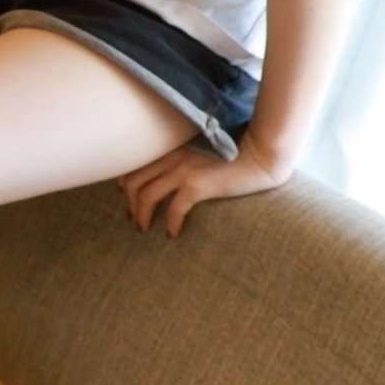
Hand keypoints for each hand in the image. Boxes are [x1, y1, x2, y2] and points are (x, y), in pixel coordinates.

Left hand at [117, 135, 292, 237]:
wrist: (260, 157)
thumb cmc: (232, 158)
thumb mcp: (198, 155)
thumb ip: (180, 161)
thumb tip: (165, 180)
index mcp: (170, 150)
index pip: (134, 167)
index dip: (125, 187)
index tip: (128, 201)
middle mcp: (171, 158)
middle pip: (133, 183)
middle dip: (129, 204)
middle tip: (134, 220)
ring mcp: (183, 171)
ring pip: (146, 196)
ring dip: (141, 215)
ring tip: (144, 228)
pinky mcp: (198, 185)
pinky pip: (174, 209)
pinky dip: (170, 223)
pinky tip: (173, 234)